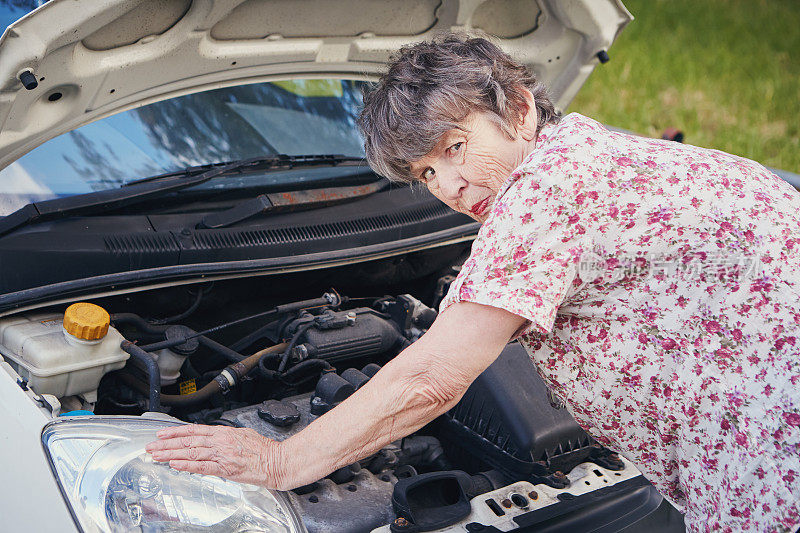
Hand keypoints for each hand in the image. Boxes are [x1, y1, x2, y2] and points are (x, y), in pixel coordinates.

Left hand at [145, 424, 286, 488]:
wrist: (277, 461)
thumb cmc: (264, 450)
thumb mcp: (243, 435)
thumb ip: (227, 437)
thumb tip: (216, 437)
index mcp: (224, 433)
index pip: (194, 430)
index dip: (176, 432)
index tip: (162, 433)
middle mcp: (221, 442)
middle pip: (188, 441)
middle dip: (167, 443)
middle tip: (151, 446)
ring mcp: (222, 455)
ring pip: (191, 452)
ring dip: (171, 454)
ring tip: (156, 455)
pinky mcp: (226, 469)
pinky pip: (202, 467)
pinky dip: (187, 465)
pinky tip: (175, 464)